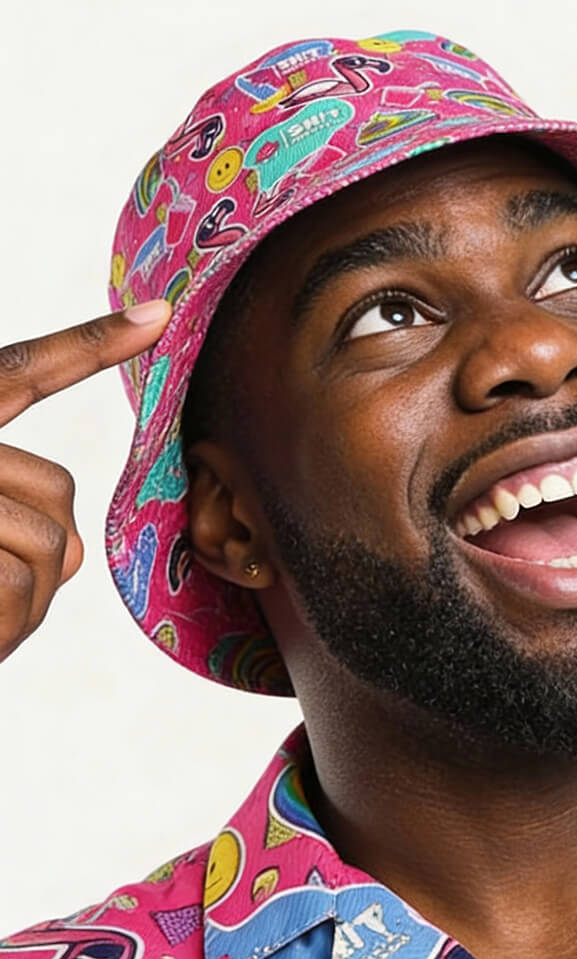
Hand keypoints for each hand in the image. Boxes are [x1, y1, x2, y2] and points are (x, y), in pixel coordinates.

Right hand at [0, 300, 170, 661]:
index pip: (22, 373)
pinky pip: (16, 585)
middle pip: (58, 490)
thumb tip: (73, 554)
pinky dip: (5, 628)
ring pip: (49, 547)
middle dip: (40, 549)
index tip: (161, 313)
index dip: (90, 343)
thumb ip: (17, 518)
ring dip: (21, 603)